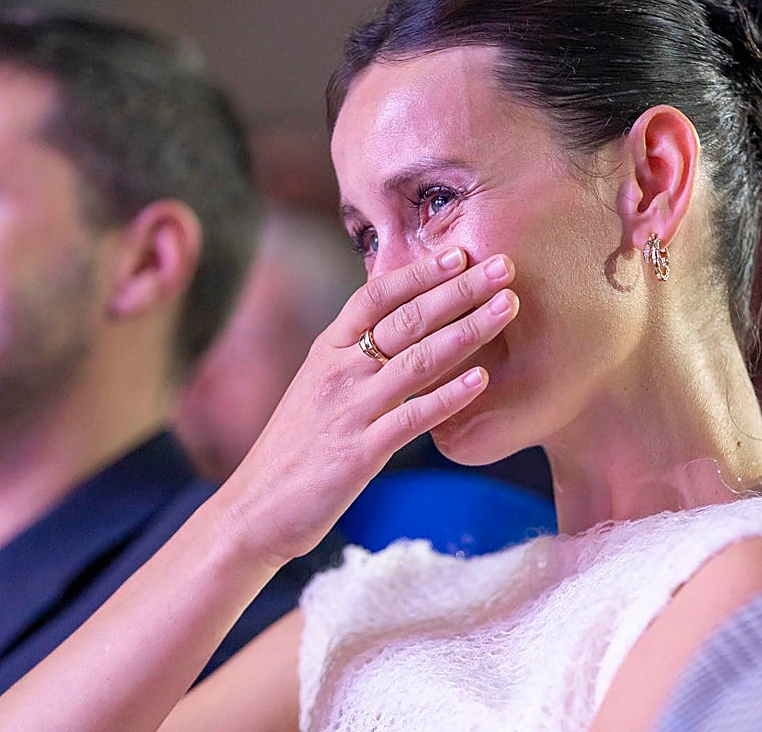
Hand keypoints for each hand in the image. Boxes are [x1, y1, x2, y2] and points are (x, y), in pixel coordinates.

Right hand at [218, 247, 518, 566]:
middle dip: (459, 288)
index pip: (375, 295)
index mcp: (326, 351)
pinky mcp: (359, 453)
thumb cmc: (295, 448)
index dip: (420, 271)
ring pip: (416, 359)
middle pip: (405, 318)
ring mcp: (348, 410)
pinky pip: (412, 418)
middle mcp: (337, 371)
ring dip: (467, 329)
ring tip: (507, 306)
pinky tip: (483, 380)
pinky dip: (449, 396)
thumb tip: (400, 325)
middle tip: (503, 265)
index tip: (460, 253)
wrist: (254, 509)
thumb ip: (353, 355)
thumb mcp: (317, 387)